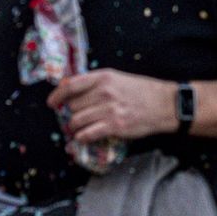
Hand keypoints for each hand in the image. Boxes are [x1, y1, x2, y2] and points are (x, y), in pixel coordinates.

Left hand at [48, 68, 175, 142]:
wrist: (165, 105)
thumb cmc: (142, 91)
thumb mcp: (118, 79)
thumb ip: (96, 83)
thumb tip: (70, 89)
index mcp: (104, 77)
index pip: (71, 85)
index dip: (57, 95)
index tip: (52, 103)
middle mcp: (104, 92)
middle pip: (72, 106)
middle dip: (72, 113)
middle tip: (78, 117)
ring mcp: (109, 109)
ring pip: (77, 121)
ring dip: (75, 127)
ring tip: (80, 129)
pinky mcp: (115, 126)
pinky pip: (87, 134)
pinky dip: (82, 138)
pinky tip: (85, 137)